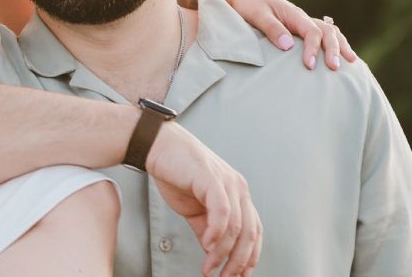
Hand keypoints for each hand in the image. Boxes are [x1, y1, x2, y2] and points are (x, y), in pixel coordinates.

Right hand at [147, 123, 262, 276]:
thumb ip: (207, 228)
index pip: (254, 230)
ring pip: (235, 226)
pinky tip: (207, 245)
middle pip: (249, 233)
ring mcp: (227, 182)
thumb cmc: (175, 172)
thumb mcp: (194, 208)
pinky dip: (217, 232)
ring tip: (209, 269)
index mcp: (237, 193)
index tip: (240, 275)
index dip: (250, 256)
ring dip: (222, 253)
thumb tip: (214, 251)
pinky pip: (222, 211)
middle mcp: (238, 187)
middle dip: (238, 261)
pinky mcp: (212, 178)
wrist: (157, 146)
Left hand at [200, 0, 357, 70]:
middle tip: (335, 68)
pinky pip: (322, 35)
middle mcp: (301, 18)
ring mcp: (302, 23)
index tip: (310, 66)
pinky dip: (334, 43)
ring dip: (340, 45)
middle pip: (327, 31)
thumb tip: (288, 46)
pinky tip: (340, 56)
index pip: (311, 31)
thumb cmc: (248, 5)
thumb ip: (271, 28)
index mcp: (293, 14)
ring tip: (352, 62)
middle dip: (333, 49)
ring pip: (329, 31)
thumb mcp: (256, 15)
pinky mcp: (299, 29)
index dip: (313, 49)